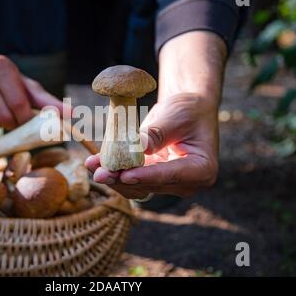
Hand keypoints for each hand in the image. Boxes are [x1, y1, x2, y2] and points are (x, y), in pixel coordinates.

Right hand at [0, 50, 62, 131]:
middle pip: (3, 116)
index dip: (24, 118)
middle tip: (7, 114)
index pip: (19, 105)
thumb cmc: (6, 85)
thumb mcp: (27, 89)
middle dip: (9, 122)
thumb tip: (73, 114)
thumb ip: (49, 102)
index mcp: (1, 65)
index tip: (23, 116)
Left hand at [85, 93, 218, 198]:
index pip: (171, 175)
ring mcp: (168, 183)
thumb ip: (156, 134)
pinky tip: (95, 163)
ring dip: (114, 177)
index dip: (146, 176)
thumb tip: (136, 147)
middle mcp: (187, 183)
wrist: (188, 110)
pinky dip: (114, 171)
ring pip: (137, 186)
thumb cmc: (189, 110)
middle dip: (123, 178)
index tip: (125, 175)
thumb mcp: (175, 117)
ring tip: (93, 166)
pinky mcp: (153, 178)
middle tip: (100, 172)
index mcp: (202, 169)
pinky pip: (131, 178)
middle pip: (150, 184)